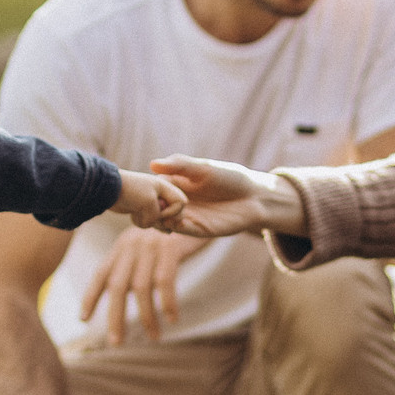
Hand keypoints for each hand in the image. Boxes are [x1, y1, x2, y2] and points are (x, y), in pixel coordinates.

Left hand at [79, 228, 211, 342]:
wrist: (197, 208)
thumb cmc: (172, 232)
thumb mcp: (146, 244)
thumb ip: (133, 264)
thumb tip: (123, 292)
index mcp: (122, 246)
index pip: (101, 274)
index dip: (91, 297)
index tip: (83, 319)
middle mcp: (132, 246)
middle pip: (118, 286)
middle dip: (115, 317)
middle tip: (116, 342)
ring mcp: (151, 245)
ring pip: (142, 288)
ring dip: (147, 317)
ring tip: (154, 337)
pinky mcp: (170, 248)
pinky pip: (165, 282)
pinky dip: (168, 303)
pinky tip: (172, 319)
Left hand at [111, 169, 185, 230]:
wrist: (106, 189)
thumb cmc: (129, 191)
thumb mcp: (148, 203)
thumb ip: (158, 217)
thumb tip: (157, 228)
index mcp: (167, 186)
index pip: (181, 204)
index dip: (173, 211)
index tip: (158, 209)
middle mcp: (162, 194)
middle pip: (173, 215)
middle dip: (161, 219)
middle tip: (147, 213)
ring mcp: (152, 203)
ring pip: (160, 222)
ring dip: (149, 221)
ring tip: (137, 212)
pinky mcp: (142, 210)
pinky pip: (149, 223)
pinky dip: (141, 221)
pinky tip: (133, 214)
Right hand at [151, 155, 304, 238]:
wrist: (254, 196)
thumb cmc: (230, 178)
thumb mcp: (203, 168)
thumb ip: (179, 165)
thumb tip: (152, 163)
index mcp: (177, 185)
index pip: (154, 189)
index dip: (145, 190)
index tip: (140, 190)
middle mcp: (179, 202)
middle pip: (156, 208)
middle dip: (150, 208)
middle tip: (148, 205)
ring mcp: (188, 217)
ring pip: (166, 221)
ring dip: (162, 219)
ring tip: (162, 213)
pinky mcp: (200, 230)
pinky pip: (183, 230)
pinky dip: (177, 227)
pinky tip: (176, 221)